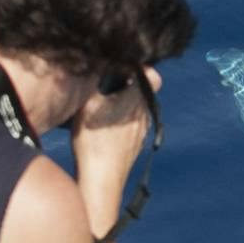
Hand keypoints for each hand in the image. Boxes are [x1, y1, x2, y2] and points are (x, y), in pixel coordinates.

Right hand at [68, 65, 158, 224]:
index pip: (153, 77)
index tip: (122, 68)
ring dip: (123, 106)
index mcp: (137, 101)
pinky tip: (103, 129)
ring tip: (102, 107)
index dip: (141, 69)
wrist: (101, 180)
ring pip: (136, 111)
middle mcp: (144, 116)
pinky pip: (131, 128)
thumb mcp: (90, 103)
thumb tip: (106, 61)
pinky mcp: (134, 147)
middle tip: (106, 85)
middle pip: (142, 93)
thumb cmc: (93, 140)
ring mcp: (141, 134)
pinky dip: (120, 123)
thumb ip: (100, 80)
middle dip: (127, 86)